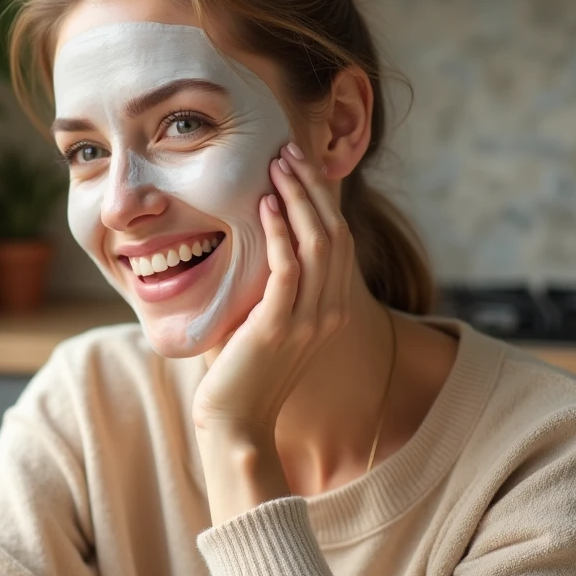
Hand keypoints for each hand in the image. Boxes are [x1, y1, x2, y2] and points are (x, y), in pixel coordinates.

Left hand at [191, 142, 355, 435]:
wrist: (237, 426)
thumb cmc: (242, 374)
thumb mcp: (264, 322)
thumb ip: (269, 287)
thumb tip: (252, 242)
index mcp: (333, 310)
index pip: (339, 240)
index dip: (322, 199)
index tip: (299, 165)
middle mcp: (331, 312)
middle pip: (334, 232)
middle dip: (312, 186)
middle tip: (289, 150)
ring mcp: (309, 321)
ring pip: (317, 242)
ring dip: (297, 197)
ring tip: (278, 163)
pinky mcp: (279, 327)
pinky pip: (288, 267)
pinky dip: (279, 230)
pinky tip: (265, 203)